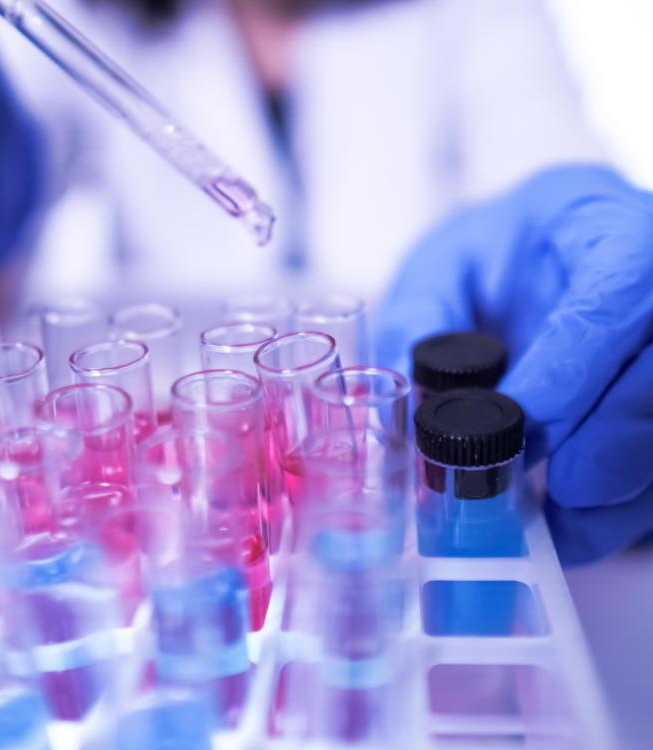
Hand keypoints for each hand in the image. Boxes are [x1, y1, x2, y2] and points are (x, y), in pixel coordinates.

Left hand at [376, 164, 652, 564]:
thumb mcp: (439, 272)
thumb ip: (420, 322)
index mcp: (597, 225)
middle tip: (551, 496)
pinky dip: (623, 505)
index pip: (620, 285)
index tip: (524, 425)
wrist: (533, 266)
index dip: (579, 363)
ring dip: (620, 488)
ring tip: (558, 527)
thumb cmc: (488, 262)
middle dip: (609, 442)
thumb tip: (410, 403)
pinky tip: (575, 524)